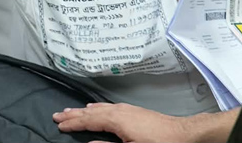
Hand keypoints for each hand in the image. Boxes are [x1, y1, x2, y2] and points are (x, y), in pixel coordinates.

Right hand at [53, 103, 189, 142]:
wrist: (185, 134)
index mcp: (115, 120)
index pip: (88, 121)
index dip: (72, 123)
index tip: (59, 124)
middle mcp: (118, 111)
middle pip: (90, 112)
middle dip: (73, 114)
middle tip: (57, 115)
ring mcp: (127, 109)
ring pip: (98, 108)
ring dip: (83, 110)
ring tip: (71, 111)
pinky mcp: (134, 111)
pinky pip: (108, 107)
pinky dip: (96, 108)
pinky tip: (96, 108)